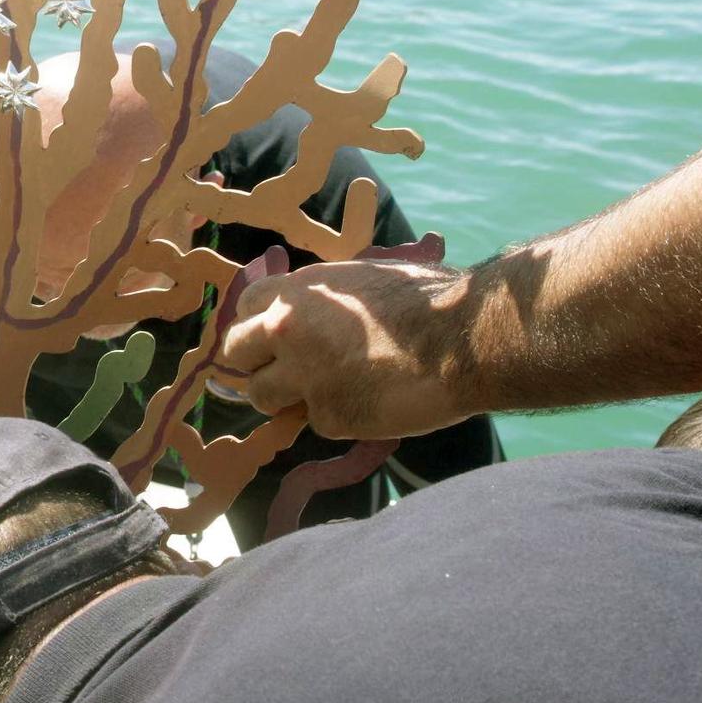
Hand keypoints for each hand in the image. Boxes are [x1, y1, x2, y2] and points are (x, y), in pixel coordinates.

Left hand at [218, 258, 473, 439]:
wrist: (465, 340)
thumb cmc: (429, 300)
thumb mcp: (363, 280)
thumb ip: (324, 299)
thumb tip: (307, 313)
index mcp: (297, 291)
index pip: (244, 308)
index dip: (258, 326)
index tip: (273, 339)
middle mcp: (287, 330)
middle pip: (236, 353)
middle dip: (257, 364)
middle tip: (285, 373)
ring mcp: (304, 375)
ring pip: (262, 396)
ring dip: (285, 399)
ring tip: (326, 392)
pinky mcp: (328, 416)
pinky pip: (314, 422)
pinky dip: (337, 418)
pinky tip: (370, 402)